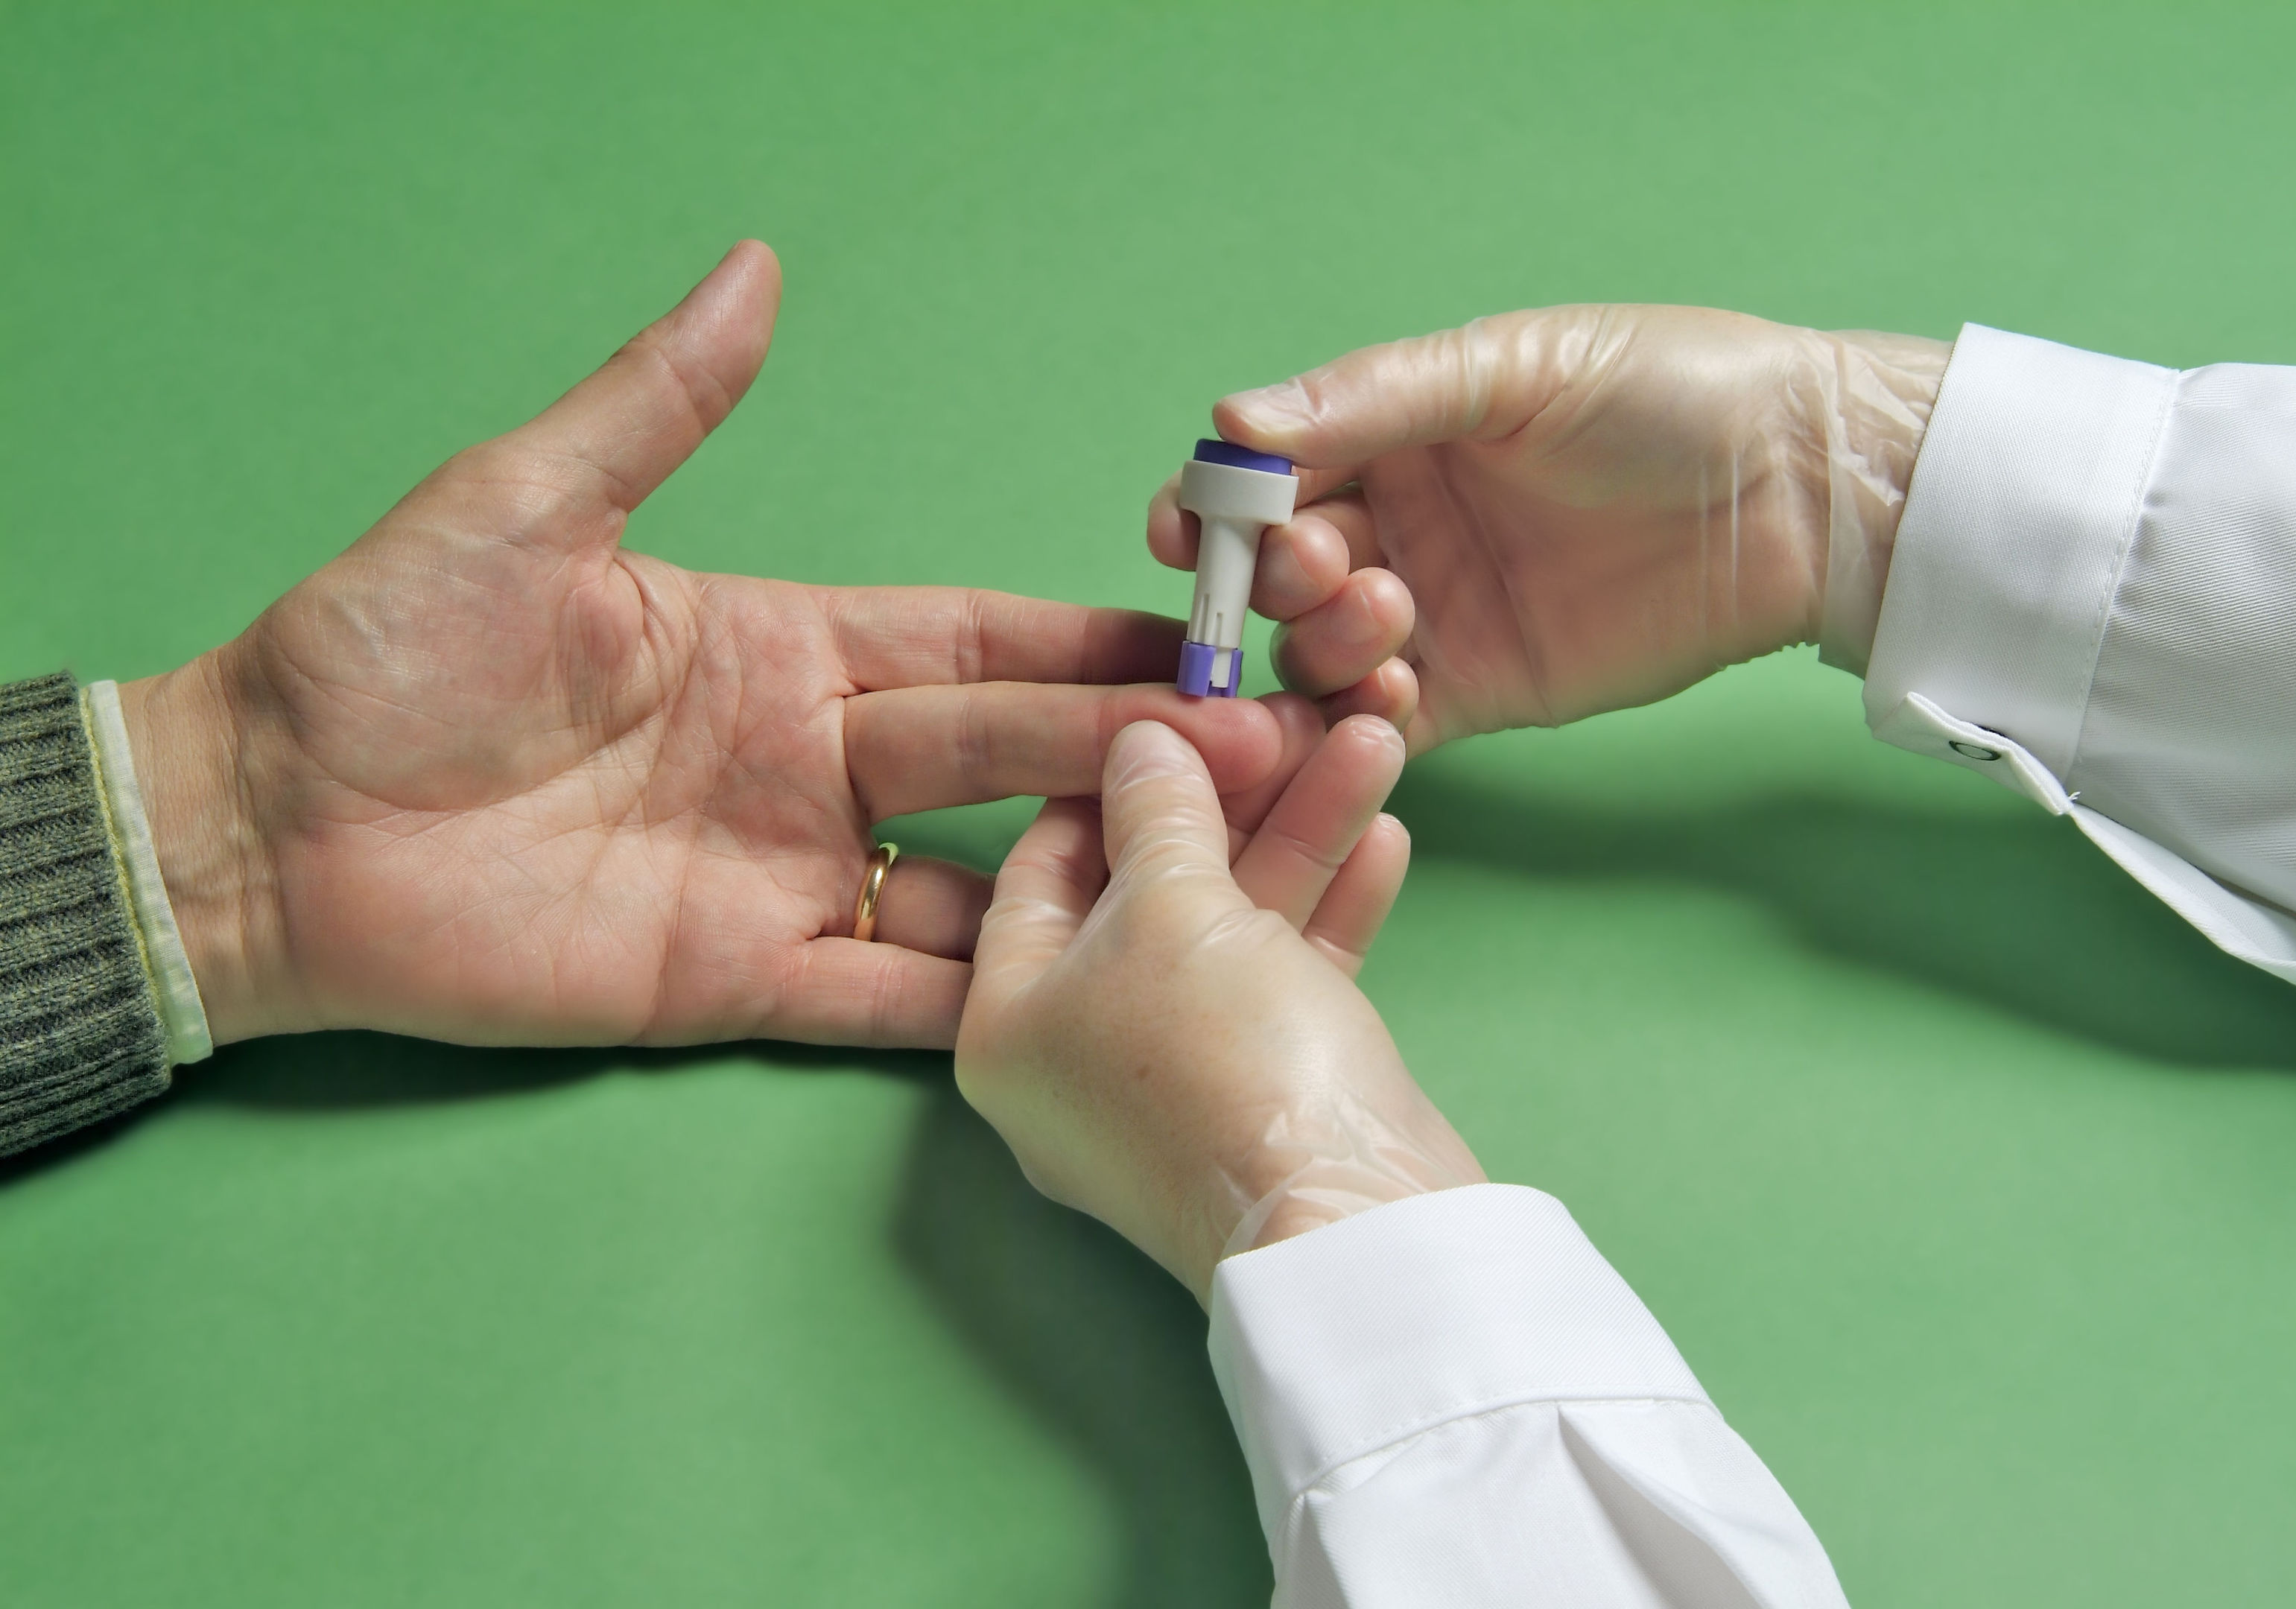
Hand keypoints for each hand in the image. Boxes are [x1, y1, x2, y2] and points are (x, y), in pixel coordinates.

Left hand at [120, 242, 1292, 1050]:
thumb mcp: (527, 505)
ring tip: (1220, 883)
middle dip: (1135, 754)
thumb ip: (662, 404)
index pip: (972, 636)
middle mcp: (806, 761)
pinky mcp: (735, 982)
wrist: (268, 824)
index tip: (1200, 638)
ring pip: (974, 882)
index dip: (1087, 638)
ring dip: (1090, 882)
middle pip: (1005, 753)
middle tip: (1268, 753)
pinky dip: (981, 1001)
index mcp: (781, 645)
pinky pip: (883, 994)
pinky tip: (1086, 998)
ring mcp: (780, 877)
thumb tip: (758, 268)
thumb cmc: (384, 650)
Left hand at [956, 715, 1482, 1301]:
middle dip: (1235, 794)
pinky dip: (1331, 908)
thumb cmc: (1220, 1059)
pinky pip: (1287, 978)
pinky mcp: (1270, 1096)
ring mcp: (1179, 1083)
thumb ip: (1158, 810)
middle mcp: (1079, 1059)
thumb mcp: (1173, 906)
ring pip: (1235, 924)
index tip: (1176, 710)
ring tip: (1375, 739)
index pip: (1041, 867)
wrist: (1349, 1223)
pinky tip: (1388, 834)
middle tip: (1296, 714)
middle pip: (1152, 889)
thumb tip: (1143, 743)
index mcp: (1008, 1024)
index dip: (1109, 777)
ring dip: (1304, 830)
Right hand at [1148, 305, 1951, 750]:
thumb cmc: (1669, 394)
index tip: (1192, 528)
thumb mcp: (1514, 368)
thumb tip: (1232, 420)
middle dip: (1272, 574)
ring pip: (1316, 653)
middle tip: (1321, 562)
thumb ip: (1374, 396)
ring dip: (1323, 640)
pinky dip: (1364, 719)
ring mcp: (1431, 616)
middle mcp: (1393, 525)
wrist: (1798, 490)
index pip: (1263, 479)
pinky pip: (1383, 725)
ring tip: (1390, 611)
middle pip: (1274, 574)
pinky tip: (1399, 690)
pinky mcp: (1478, 693)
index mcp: (1390, 434)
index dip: (1214, 507)